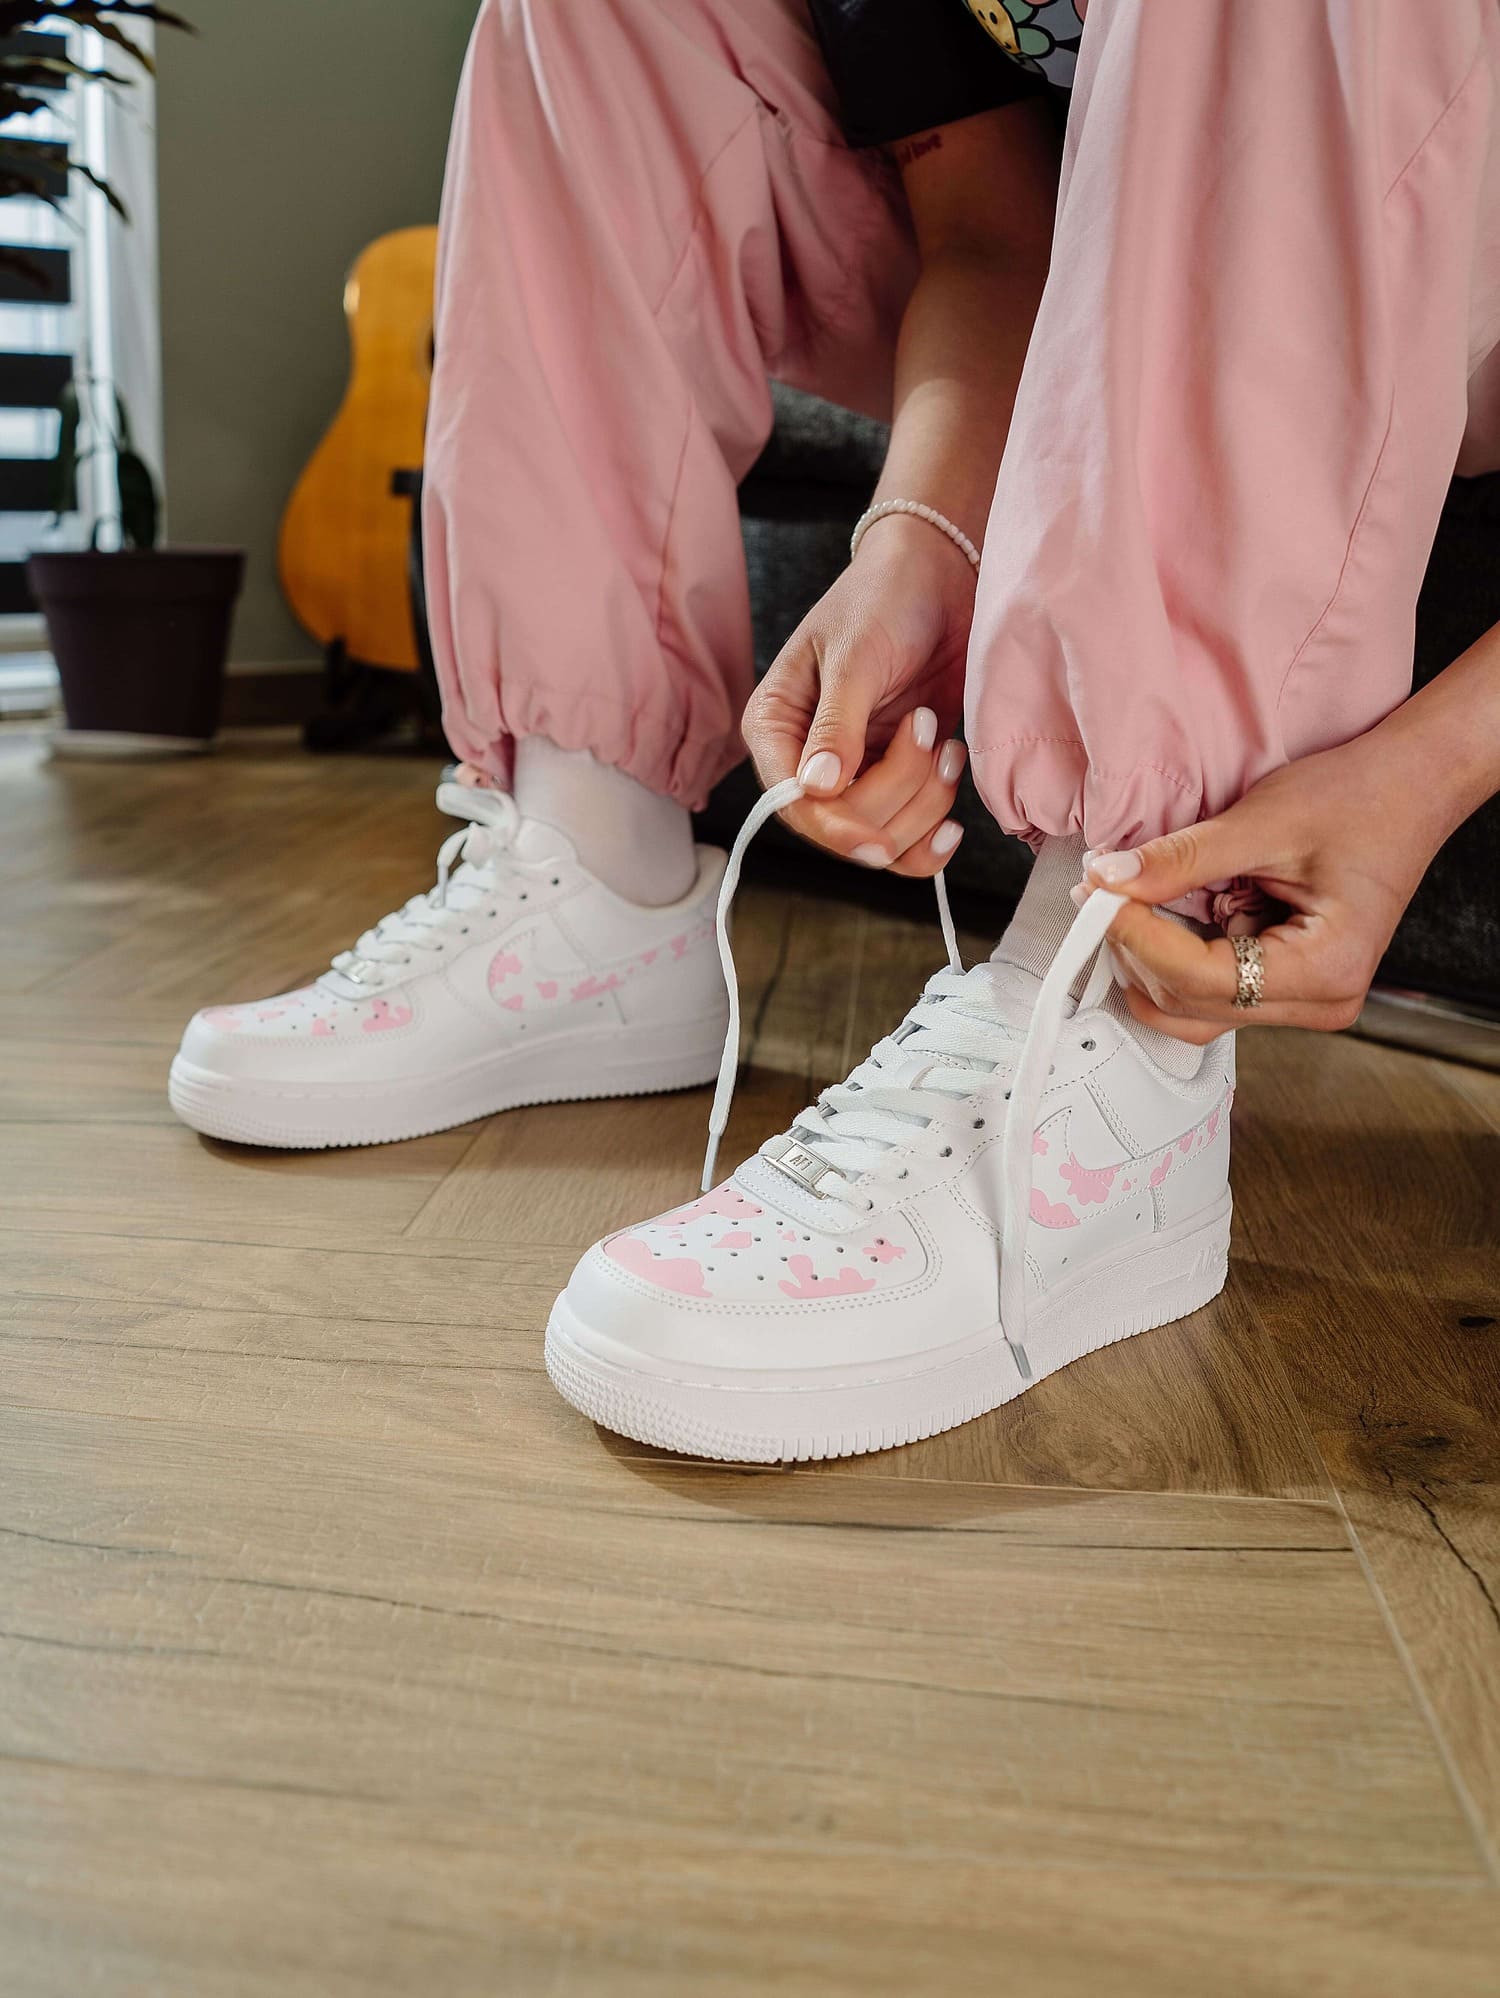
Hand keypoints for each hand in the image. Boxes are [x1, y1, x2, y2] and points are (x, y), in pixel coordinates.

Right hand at [740, 517, 973, 876]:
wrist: (938, 578)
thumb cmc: (883, 600)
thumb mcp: (856, 657)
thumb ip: (837, 724)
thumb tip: (817, 787)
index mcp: (776, 729)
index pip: (794, 803)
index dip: (836, 830)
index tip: (880, 842)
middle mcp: (808, 761)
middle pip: (844, 826)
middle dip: (898, 791)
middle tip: (925, 725)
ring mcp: (856, 775)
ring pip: (885, 836)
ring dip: (926, 801)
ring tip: (943, 739)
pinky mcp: (899, 781)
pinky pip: (911, 838)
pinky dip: (935, 835)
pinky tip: (953, 803)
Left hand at [1075, 731, 1446, 1041]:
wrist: (1411, 789)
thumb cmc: (1363, 799)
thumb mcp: (1264, 821)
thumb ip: (1183, 860)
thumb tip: (1111, 881)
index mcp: (1327, 969)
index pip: (1201, 977)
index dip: (1138, 937)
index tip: (1099, 894)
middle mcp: (1320, 1001)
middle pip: (1192, 1003)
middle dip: (1135, 950)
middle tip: (1099, 894)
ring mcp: (1304, 1000)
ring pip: (1194, 1007)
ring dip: (1149, 959)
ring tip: (1124, 901)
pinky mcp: (1286, 985)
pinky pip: (1211, 990)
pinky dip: (1174, 956)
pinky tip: (1159, 915)